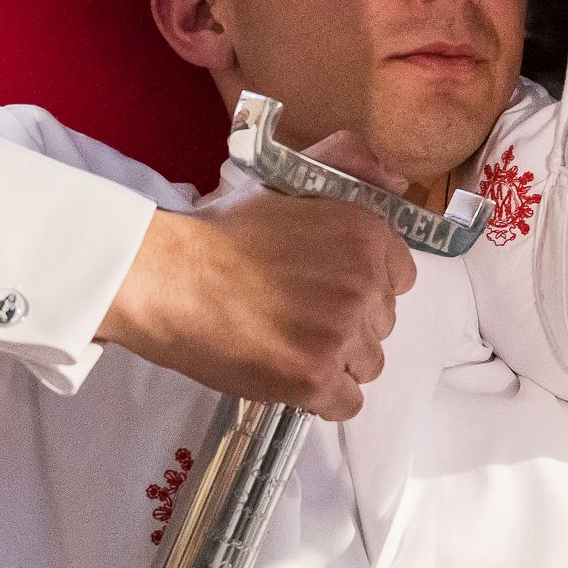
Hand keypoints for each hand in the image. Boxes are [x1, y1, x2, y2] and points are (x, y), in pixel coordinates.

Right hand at [97, 133, 415, 420]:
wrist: (168, 278)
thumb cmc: (221, 233)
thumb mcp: (289, 183)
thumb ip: (348, 165)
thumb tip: (400, 181)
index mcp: (365, 235)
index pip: (399, 278)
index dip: (364, 286)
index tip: (329, 287)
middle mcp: (364, 285)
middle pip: (381, 324)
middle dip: (347, 323)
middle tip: (296, 313)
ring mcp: (341, 336)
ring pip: (367, 364)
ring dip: (335, 361)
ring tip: (288, 344)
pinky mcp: (314, 380)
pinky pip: (346, 403)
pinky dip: (321, 397)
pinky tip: (290, 374)